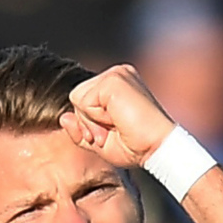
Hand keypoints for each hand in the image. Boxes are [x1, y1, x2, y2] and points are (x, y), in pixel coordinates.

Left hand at [59, 64, 174, 167]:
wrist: (158, 147)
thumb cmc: (136, 147)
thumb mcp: (101, 142)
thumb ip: (80, 129)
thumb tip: (63, 118)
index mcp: (116, 85)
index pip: (82, 100)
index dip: (89, 124)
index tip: (111, 134)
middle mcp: (116, 74)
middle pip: (77, 97)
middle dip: (88, 123)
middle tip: (112, 133)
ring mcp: (115, 74)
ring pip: (77, 99)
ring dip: (92, 122)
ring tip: (115, 127)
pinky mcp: (113, 79)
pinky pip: (83, 101)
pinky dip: (95, 118)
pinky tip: (116, 121)